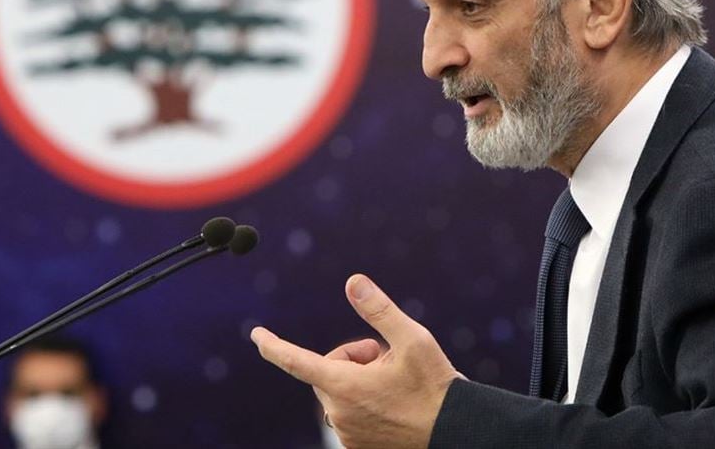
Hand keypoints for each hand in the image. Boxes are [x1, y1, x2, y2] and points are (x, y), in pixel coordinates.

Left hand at [251, 274, 460, 448]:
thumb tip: (353, 282)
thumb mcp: (411, 338)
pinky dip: (365, 402)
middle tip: (387, 358)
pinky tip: (395, 403)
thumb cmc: (435, 385)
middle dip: (353, 357)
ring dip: (361, 380)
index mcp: (345, 386)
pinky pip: (350, 414)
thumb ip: (378, 310)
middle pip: (328, 370)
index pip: (295, 361)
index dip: (273, 346)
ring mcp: (348, 434)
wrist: (457, 431)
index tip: (256, 335)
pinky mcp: (358, 447)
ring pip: (341, 392)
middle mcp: (339, 413)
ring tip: (396, 384)